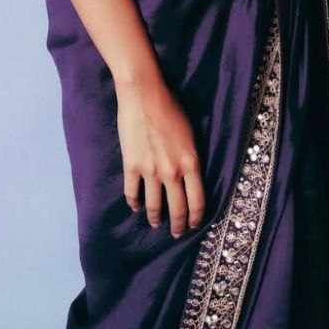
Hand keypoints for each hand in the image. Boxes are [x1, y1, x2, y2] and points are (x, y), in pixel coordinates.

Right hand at [115, 77, 205, 236]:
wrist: (144, 95)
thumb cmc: (170, 107)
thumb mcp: (190, 134)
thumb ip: (191, 156)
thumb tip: (191, 174)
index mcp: (191, 162)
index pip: (198, 201)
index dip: (197, 217)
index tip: (195, 225)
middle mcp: (172, 172)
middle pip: (178, 209)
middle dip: (178, 225)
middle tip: (177, 232)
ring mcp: (150, 171)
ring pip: (154, 206)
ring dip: (156, 218)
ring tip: (156, 223)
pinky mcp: (131, 165)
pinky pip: (132, 192)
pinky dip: (134, 203)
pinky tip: (135, 207)